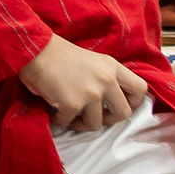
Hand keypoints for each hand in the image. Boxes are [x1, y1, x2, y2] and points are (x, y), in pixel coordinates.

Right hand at [17, 35, 148, 132]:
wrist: (34, 49)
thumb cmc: (58, 53)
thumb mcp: (92, 60)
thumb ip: (105, 77)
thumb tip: (108, 101)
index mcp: (113, 67)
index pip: (140, 89)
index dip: (133, 102)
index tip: (118, 105)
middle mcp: (106, 81)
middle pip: (123, 113)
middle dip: (109, 119)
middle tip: (94, 116)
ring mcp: (91, 94)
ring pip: (96, 124)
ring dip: (81, 123)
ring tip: (69, 114)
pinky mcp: (72, 104)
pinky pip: (69, 123)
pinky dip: (60, 120)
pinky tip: (53, 111)